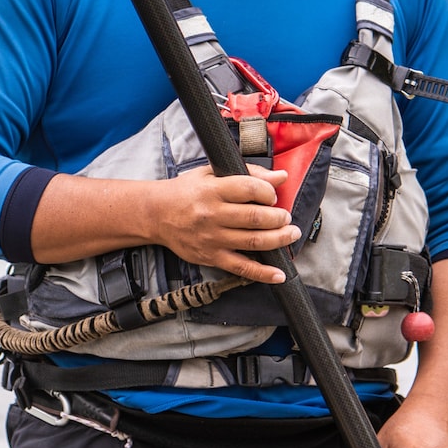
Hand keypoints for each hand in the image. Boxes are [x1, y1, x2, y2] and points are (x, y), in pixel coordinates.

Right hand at [148, 164, 299, 285]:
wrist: (157, 215)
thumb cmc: (186, 191)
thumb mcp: (212, 173)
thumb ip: (248, 174)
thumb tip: (281, 177)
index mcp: (213, 190)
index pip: (250, 189)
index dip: (269, 192)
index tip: (274, 195)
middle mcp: (213, 215)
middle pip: (256, 218)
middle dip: (279, 218)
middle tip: (286, 217)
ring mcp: (212, 239)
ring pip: (254, 242)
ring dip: (279, 239)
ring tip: (290, 234)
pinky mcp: (211, 257)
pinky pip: (242, 268)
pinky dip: (263, 273)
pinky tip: (279, 274)